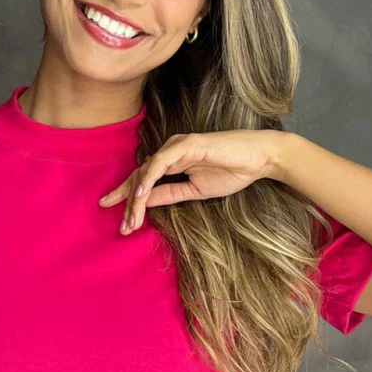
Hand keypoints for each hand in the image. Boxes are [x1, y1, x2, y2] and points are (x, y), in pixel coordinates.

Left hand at [99, 129, 288, 232]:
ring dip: (136, 198)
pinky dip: (149, 179)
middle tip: (122, 227)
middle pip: (140, 176)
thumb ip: (169, 194)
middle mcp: (170, 151)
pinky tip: (140, 197)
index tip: (113, 213)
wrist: (259, 159)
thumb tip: (144, 202)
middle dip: (127, 202)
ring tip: (131, 220)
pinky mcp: (186, 144)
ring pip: (147, 172)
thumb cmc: (231, 171)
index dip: (127, 196)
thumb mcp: (194, 191)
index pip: (143, 178)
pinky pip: (161, 162)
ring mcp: (177, 146)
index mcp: (172, 160)